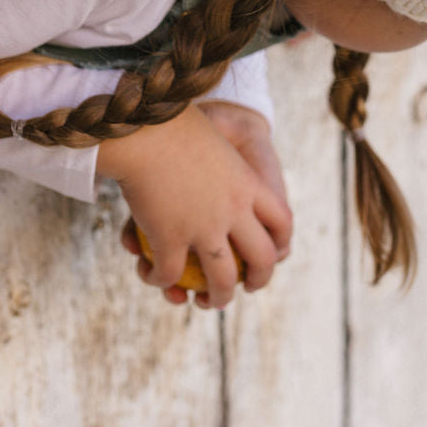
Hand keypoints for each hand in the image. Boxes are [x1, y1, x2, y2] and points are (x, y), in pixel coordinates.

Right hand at [99, 104, 291, 308]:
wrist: (145, 126)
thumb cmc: (172, 123)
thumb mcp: (211, 139)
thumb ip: (219, 160)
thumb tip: (215, 152)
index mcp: (249, 185)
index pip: (281, 220)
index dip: (281, 240)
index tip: (275, 251)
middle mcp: (234, 210)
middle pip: (262, 257)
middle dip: (259, 279)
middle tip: (247, 288)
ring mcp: (204, 227)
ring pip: (222, 278)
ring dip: (217, 298)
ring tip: (207, 303)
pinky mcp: (170, 238)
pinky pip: (170, 273)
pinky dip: (161, 281)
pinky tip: (153, 277)